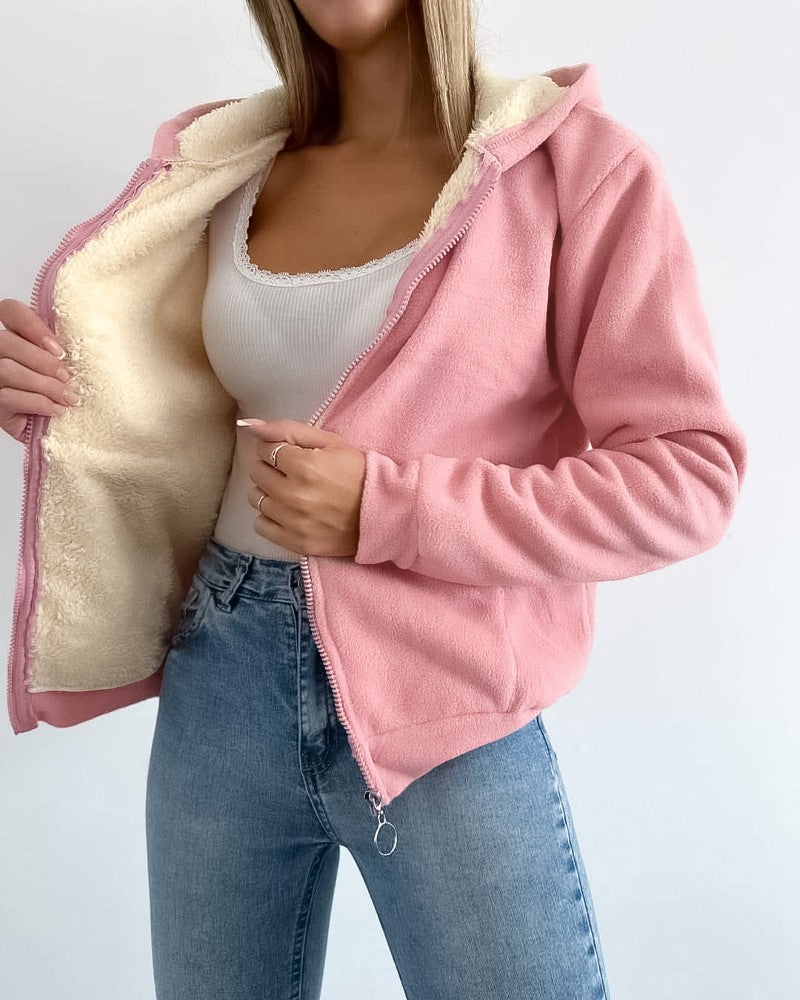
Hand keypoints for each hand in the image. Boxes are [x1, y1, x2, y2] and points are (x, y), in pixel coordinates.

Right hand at [0, 298, 81, 442]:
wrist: (61, 434)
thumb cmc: (63, 394)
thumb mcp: (65, 366)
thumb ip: (62, 349)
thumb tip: (87, 333)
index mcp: (15, 337)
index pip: (10, 311)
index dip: (32, 324)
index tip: (59, 348)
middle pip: (7, 341)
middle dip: (43, 361)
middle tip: (67, 376)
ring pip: (7, 369)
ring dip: (45, 385)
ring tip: (68, 397)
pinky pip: (8, 397)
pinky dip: (37, 403)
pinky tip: (56, 410)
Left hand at [239, 417, 366, 557]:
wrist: (384, 511)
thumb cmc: (358, 472)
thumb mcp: (330, 442)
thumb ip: (287, 430)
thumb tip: (249, 426)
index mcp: (303, 466)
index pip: (265, 450)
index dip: (278, 450)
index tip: (294, 456)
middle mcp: (294, 495)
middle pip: (257, 473)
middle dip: (271, 469)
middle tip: (293, 473)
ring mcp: (294, 522)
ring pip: (256, 499)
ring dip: (270, 492)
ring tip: (292, 492)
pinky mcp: (297, 542)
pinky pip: (261, 526)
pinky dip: (270, 517)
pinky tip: (288, 512)